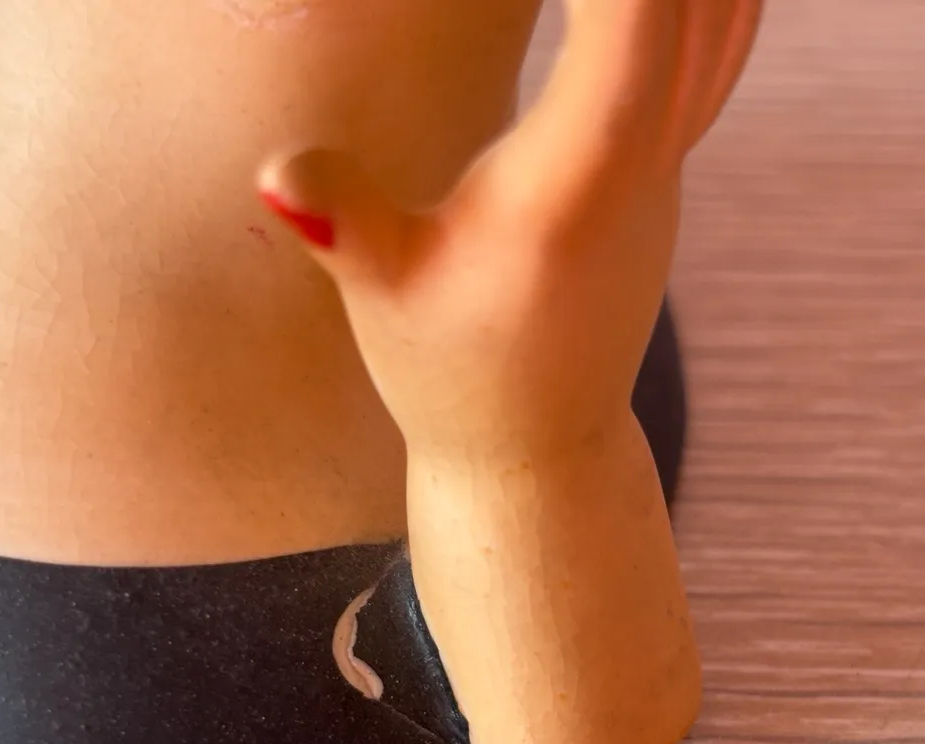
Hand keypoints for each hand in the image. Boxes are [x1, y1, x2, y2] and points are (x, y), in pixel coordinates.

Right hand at [259, 0, 761, 459]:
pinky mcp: (658, 182)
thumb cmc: (455, 378)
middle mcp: (641, 171)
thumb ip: (341, 228)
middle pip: (697, 6)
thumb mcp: (384, 305)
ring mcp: (663, 175)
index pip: (633, 30)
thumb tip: (274, 176)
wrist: (535, 447)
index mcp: (571, 195)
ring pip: (722, 25)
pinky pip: (711, 54)